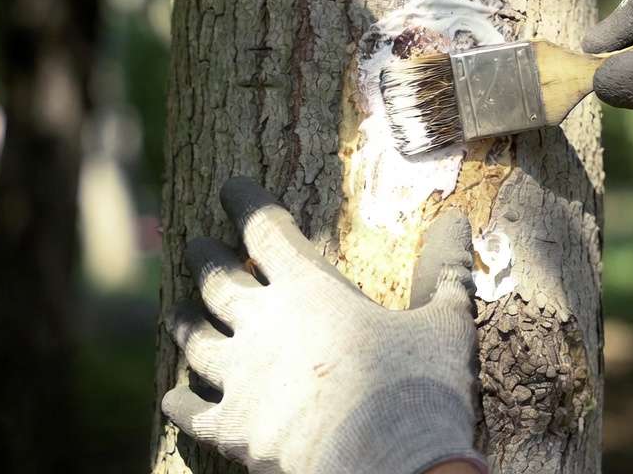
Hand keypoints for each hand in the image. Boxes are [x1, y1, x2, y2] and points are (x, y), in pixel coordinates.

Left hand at [162, 177, 484, 473]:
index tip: (231, 187)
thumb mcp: (445, 322)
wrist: (389, 466)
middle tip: (194, 243)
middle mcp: (263, 326)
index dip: (245, 203)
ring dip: (185, 322)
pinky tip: (174, 395)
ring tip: (177, 311)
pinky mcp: (235, 431)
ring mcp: (241, 379)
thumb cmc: (421, 387)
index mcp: (310, 290)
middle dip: (205, 258)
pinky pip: (193, 412)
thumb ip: (446, 269)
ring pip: (197, 341)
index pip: (265, 231)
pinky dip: (182, 401)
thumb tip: (458, 220)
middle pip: (218, 281)